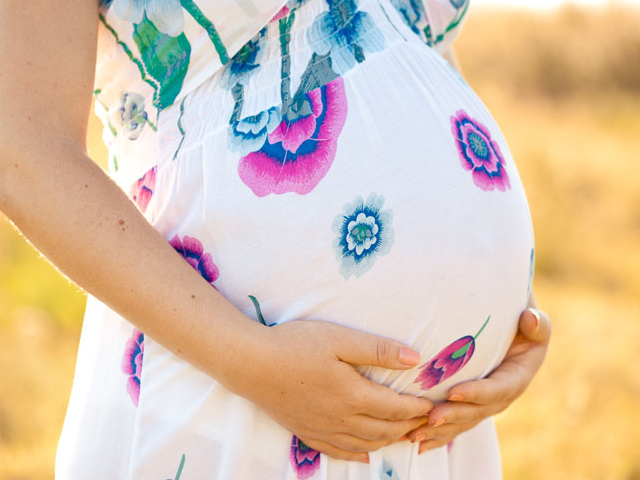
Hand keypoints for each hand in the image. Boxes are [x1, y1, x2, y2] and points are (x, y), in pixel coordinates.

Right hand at [238, 320, 432, 461]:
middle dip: (408, 427)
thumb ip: (377, 350)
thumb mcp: (339, 339)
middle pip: (383, 429)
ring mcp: (322, 429)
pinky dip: (358, 455)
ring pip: (364, 444)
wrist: (250, 364)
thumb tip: (415, 359)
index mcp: (352, 394)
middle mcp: (341, 418)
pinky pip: (338, 452)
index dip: (416, 408)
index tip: (430, 404)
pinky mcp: (306, 432)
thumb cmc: (294, 345)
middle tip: (424, 422)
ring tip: (403, 435)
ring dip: (388, 441)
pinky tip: (366, 455)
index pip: (395, 408)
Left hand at [406, 307, 550, 452]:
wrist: (510, 325)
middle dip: (454, 416)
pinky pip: (455, 422)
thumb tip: (530, 319)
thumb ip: (537, 322)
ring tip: (415, 434)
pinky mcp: (471, 404)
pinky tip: (417, 443)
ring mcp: (486, 402)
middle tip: (430, 418)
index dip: (477, 393)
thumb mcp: (532, 318)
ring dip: (440, 431)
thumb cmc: (518, 318)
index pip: (499, 388)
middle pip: (478, 410)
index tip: (453, 392)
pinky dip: (437, 434)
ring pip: (464, 421)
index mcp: (518, 375)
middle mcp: (503, 394)